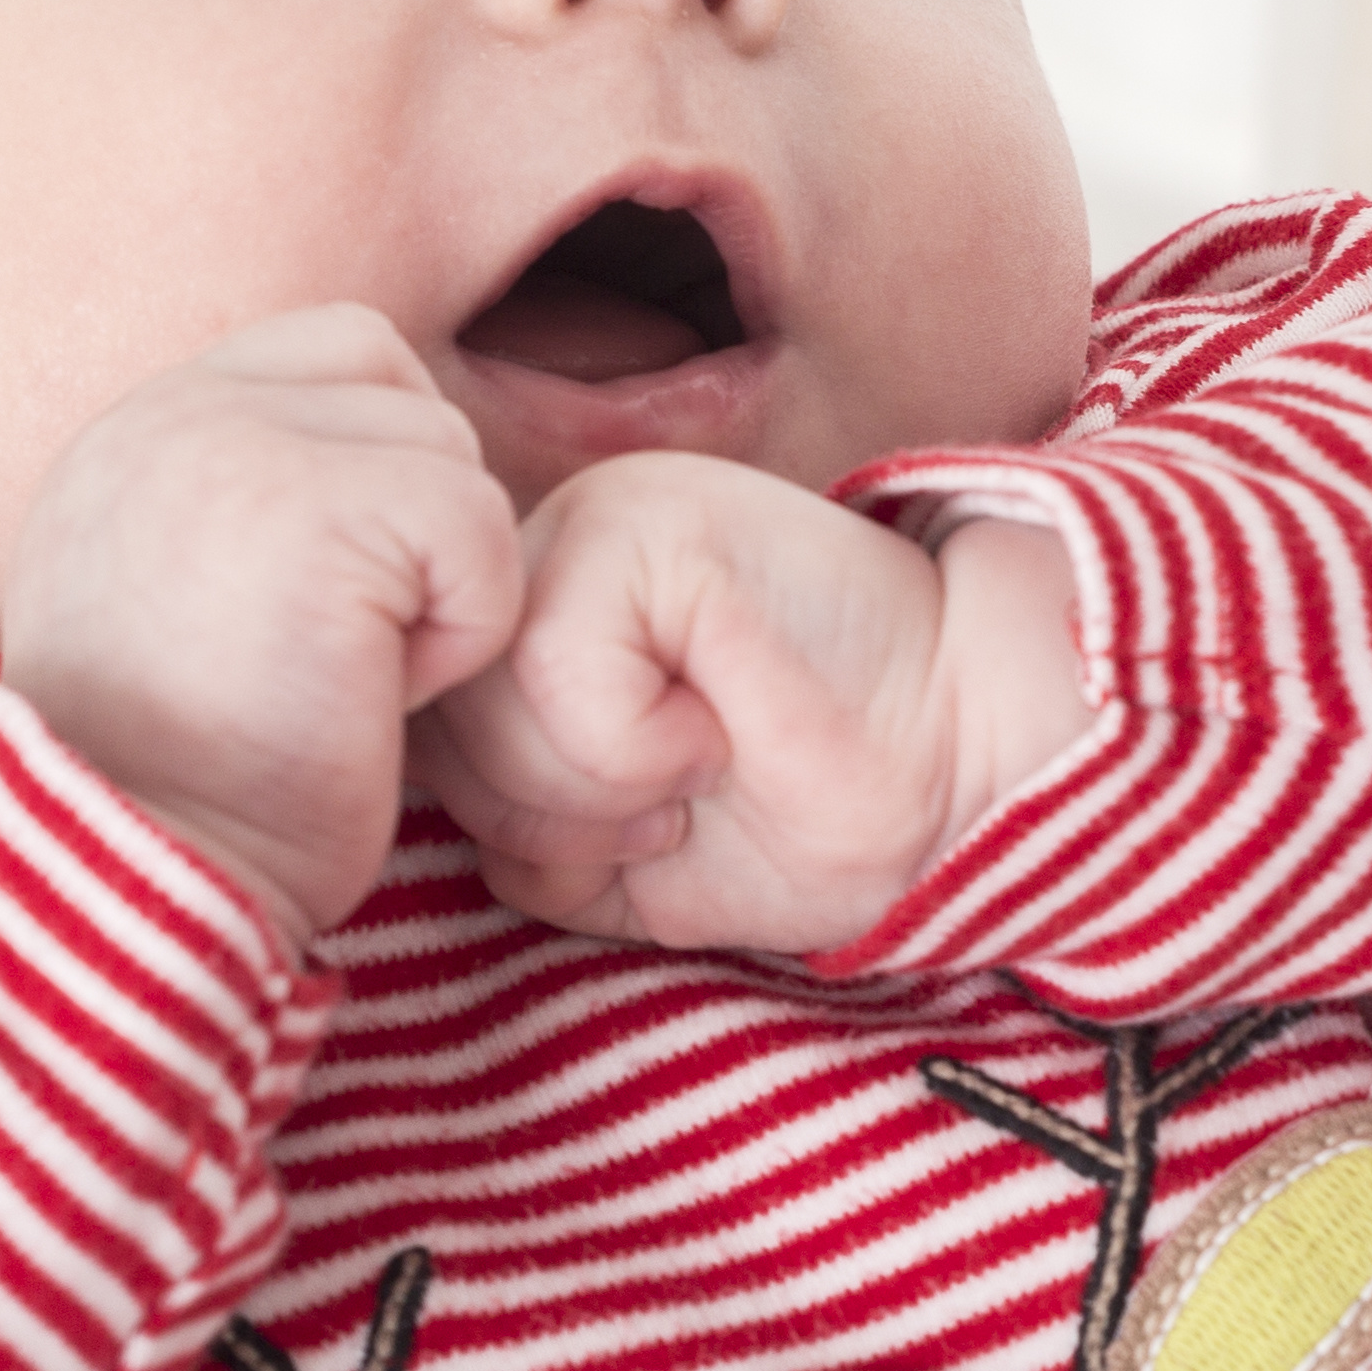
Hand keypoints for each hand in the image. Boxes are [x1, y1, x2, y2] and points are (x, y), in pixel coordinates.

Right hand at [3, 310, 527, 943]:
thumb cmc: (191, 797)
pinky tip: (377, 700)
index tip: (351, 593)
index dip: (386, 459)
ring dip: (438, 584)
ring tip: (344, 681)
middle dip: (418, 523)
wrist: (139, 899)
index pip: (336, 352)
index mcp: (130, 437)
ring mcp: (229, 446)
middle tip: (345, 651)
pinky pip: (478, 527)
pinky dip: (465, 629)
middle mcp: (163, 415)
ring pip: (448, 455)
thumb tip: (386, 483)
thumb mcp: (179, 612)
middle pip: (403, 390)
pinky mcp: (312, 509)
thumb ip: (249, 512)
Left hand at [413, 456, 1087, 953]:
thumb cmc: (808, 813)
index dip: (511, 824)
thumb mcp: (614, 848)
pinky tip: (719, 728)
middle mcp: (546, 551)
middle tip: (675, 803)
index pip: (419, 738)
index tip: (641, 827)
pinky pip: (554, 677)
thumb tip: (405, 808)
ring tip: (701, 766)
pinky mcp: (641, 522)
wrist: (966, 768)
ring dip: (595, 790)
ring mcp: (589, 522)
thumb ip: (508, 814)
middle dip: (544, 818)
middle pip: (430, 730)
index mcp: (534, 615)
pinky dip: (635, 748)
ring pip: (482, 708)